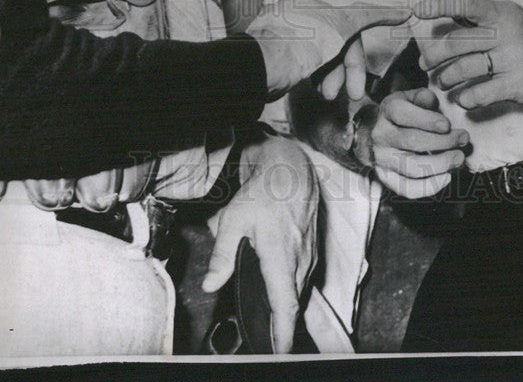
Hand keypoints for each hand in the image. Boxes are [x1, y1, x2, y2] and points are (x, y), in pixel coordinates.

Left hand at [200, 136, 318, 353]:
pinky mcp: (311, 251)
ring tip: (270, 323)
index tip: (280, 352)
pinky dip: (290, 290)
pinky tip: (276, 289)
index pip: (286, 305)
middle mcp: (300, 261)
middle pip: (292, 304)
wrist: (292, 170)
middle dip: (280, 326)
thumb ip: (223, 254)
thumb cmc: (264, 192)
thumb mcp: (234, 218)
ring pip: (298, 291)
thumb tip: (210, 285)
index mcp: (281, 257)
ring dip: (285, 307)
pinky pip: (302, 278)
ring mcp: (309, 256)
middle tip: (265, 341)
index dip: (283, 333)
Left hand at [248, 0, 411, 98]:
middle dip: (347, 70)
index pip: (353, 21)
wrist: (264, 66)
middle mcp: (301, 17)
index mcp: (315, 5)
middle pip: (338, 44)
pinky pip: (306, 66)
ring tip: (327, 94)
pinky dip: (315, 77)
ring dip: (331, 76)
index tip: (388, 40)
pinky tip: (314, 88)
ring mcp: (288, 38)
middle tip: (351, 94)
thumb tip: (405, 10)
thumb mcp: (344, 23)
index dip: (371, 35)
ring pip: (322, 57)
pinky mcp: (278, 58)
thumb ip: (373, 15)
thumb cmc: (303, 42)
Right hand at [359, 88, 467, 198]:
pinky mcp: (386, 178)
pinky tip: (446, 176)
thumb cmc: (400, 114)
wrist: (373, 133)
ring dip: (441, 164)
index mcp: (387, 111)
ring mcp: (382, 159)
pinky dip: (430, 186)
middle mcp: (381, 136)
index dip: (428, 120)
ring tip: (459, 157)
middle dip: (444, 142)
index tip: (448, 125)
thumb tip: (433, 103)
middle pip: (413, 141)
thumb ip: (423, 98)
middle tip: (463, 139)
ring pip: (413, 168)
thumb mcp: (408, 98)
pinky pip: (408, 189)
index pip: (403, 114)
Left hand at [413, 0, 522, 109]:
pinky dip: (465, 98)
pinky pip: (480, 93)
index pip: (465, 4)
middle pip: (456, 42)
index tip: (417, 10)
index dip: (439, 5)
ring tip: (442, 83)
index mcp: (503, 13)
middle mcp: (508, 33)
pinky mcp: (519, 85)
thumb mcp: (515, 19)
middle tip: (426, 64)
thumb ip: (485, 19)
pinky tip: (463, 99)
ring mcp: (514, 59)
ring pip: (464, 69)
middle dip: (433, 55)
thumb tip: (448, 17)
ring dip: (446, 79)